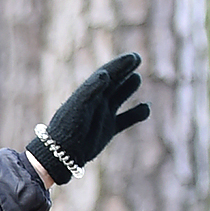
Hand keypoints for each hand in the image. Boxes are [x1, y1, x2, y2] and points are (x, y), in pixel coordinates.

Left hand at [27, 53, 149, 182]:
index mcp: (89, 93)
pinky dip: (136, 114)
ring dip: (128, 88)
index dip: (120, 64)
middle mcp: (96, 101)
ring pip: (119, 97)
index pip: (107, 73)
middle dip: (125, 70)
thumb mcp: (79, 106)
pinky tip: (147, 108)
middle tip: (137, 58)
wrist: (63, 153)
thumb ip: (92, 89)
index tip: (133, 57)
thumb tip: (105, 73)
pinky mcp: (108, 130)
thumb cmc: (68, 128)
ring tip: (137, 78)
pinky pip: (126, 119)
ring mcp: (103, 115)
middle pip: (114, 81)